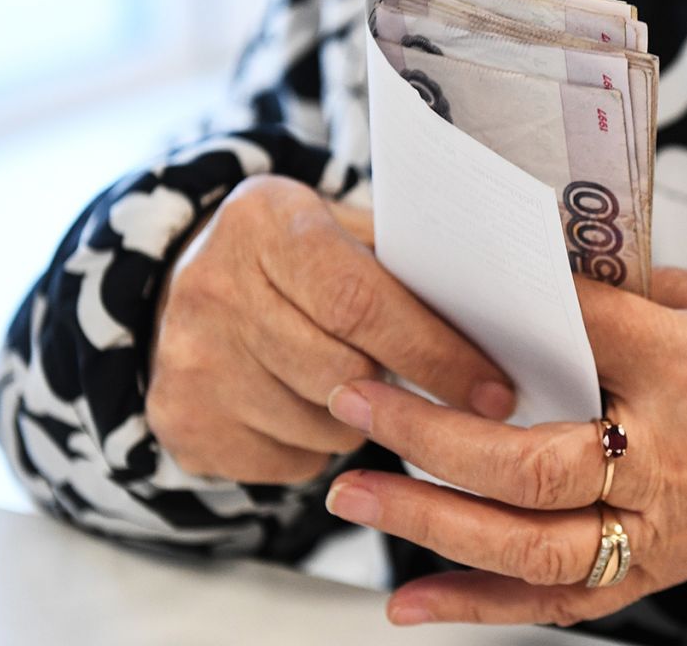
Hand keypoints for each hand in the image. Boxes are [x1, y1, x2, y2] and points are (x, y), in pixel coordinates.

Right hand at [148, 175, 514, 483]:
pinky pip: (291, 463)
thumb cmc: (297, 258)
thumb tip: (505, 323)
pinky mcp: (183, 422)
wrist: (181, 285)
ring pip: (324, 427)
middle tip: (454, 403)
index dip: (436, 353)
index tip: (494, 392)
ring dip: (368, 422)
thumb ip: (406, 267)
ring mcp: (189, 361)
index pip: (362, 303)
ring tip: (363, 386)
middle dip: (411, 395)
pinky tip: (312, 408)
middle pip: (344, 372)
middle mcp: (213, 288)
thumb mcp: (343, 230)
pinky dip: (321, 448)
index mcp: (266, 222)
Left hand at [322, 267, 686, 624]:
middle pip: (534, 458)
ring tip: (354, 492)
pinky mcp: (668, 564)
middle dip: (430, 430)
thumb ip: (650, 294)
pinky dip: (486, 606)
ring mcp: (670, 524)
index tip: (430, 281)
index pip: (578, 332)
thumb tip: (554, 282)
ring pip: (536, 543)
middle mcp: (677, 456)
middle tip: (354, 395)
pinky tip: (412, 602)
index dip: (500, 306)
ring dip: (434, 523)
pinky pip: (570, 599)